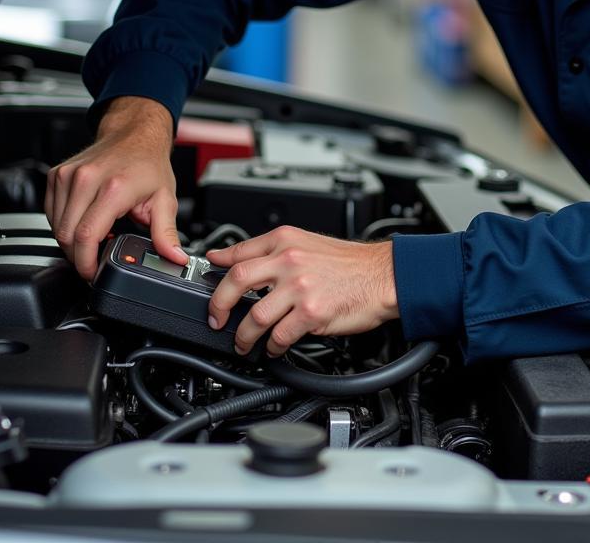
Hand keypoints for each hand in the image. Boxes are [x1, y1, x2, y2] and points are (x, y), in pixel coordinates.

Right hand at [45, 96, 185, 279]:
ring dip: (70, 241)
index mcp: (113, 188)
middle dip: (78, 256)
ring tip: (93, 238)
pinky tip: (82, 222)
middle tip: (95, 258)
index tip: (93, 273)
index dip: (86, 262)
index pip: (85, 237)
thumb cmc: (149, 164)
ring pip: (55, 226)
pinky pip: (50, 212)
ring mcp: (68, 175)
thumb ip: (166, 233)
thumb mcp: (165, 200)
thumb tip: (174, 257)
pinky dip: (63, 224)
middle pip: (67, 236)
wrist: (134, 134)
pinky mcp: (57, 175)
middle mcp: (86, 179)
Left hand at [206, 227, 398, 356]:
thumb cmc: (350, 264)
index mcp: (285, 240)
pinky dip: (271, 347)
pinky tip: (273, 348)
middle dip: (218, 305)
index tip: (206, 279)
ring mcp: (300, 286)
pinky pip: (279, 336)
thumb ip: (272, 250)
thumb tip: (232, 256)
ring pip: (254, 316)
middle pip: (236, 281)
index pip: (239, 252)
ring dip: (244, 336)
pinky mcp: (311, 313)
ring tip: (244, 343)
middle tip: (216, 319)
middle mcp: (289, 260)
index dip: (217, 268)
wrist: (384, 276)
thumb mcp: (308, 244)